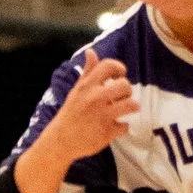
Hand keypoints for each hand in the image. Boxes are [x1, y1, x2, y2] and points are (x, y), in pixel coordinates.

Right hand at [19, 54, 135, 192]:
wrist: (60, 140)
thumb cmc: (71, 113)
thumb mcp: (77, 90)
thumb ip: (87, 72)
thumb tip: (91, 52)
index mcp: (87, 86)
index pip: (109, 66)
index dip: (119, 68)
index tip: (120, 75)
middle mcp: (96, 98)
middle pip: (125, 85)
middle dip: (127, 91)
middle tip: (121, 97)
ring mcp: (103, 115)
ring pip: (132, 105)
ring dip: (131, 107)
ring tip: (125, 110)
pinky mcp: (107, 132)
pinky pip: (125, 126)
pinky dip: (122, 128)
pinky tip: (115, 127)